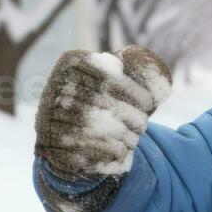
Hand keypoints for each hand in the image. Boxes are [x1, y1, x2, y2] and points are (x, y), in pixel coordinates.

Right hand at [34, 46, 171, 179]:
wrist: (60, 127)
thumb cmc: (95, 98)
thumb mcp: (107, 77)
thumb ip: (129, 70)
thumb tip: (162, 82)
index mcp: (72, 61)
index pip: (109, 77)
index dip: (134, 92)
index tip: (152, 104)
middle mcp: (56, 83)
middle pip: (106, 102)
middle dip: (132, 116)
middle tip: (144, 125)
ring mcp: (50, 112)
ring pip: (99, 125)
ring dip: (124, 134)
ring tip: (135, 138)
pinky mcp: (52, 139)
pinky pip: (89, 146)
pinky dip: (111, 149)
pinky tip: (123, 150)